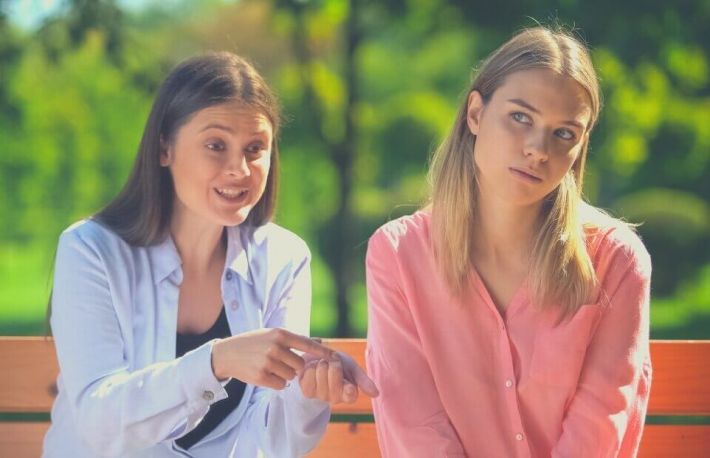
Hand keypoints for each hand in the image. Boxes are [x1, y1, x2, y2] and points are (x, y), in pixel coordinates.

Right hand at [211, 328, 333, 389]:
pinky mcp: (261, 376)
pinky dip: (276, 383)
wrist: (227, 354)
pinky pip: (281, 385)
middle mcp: (275, 347)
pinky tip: (266, 375)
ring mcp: (267, 362)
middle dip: (294, 367)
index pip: (307, 344)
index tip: (336, 357)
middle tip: (282, 363)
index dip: (323, 352)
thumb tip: (320, 340)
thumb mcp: (272, 334)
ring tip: (270, 367)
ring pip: (291, 376)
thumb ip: (294, 339)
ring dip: (285, 375)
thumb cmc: (254, 342)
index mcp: (279, 334)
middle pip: (300, 365)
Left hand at [299, 351, 378, 404]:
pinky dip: (310, 367)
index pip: (350, 396)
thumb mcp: (352, 368)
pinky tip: (312, 368)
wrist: (317, 360)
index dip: (349, 391)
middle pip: (335, 380)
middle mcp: (335, 398)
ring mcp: (320, 396)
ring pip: (321, 374)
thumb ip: (363, 380)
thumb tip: (377, 394)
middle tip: (333, 362)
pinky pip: (308, 375)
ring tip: (322, 365)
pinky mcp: (307, 392)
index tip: (349, 387)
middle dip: (334, 364)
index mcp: (350, 393)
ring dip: (321, 364)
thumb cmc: (338, 364)